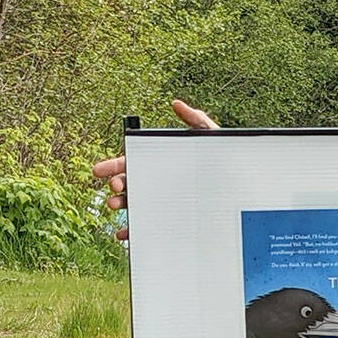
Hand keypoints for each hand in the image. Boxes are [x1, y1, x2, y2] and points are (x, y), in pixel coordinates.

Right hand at [90, 98, 219, 239]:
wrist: (239, 184)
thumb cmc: (221, 159)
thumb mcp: (209, 137)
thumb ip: (195, 119)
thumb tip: (177, 104)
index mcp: (157, 162)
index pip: (129, 163)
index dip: (112, 167)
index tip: (99, 171)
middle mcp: (155, 182)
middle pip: (129, 184)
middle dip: (117, 185)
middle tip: (115, 187)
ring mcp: (160, 200)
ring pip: (134, 204)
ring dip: (121, 205)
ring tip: (116, 205)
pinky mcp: (169, 218)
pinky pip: (148, 226)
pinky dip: (134, 230)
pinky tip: (126, 233)